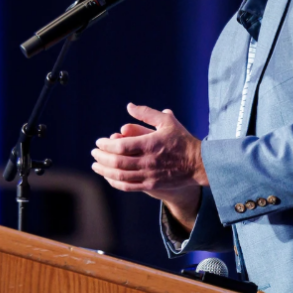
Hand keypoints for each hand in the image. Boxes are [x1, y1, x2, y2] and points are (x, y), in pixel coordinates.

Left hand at [91, 103, 208, 227]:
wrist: (199, 163)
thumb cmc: (182, 140)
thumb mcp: (167, 121)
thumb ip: (147, 114)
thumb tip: (129, 106)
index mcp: (150, 144)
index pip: (120, 146)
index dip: (105, 145)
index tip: (98, 142)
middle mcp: (147, 161)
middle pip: (117, 162)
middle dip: (101, 158)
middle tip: (93, 153)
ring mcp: (149, 175)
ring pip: (120, 176)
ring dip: (104, 171)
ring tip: (95, 166)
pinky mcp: (151, 185)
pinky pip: (128, 186)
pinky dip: (115, 182)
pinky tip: (109, 177)